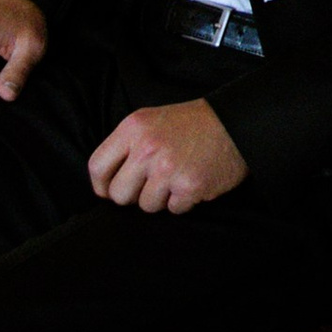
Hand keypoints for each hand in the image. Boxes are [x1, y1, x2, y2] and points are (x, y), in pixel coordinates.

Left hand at [90, 98, 248, 215]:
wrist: (235, 124)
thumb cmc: (191, 124)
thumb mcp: (150, 121)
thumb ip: (126, 146)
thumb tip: (106, 186)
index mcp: (133, 128)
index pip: (97, 167)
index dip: (102, 186)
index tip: (110, 191)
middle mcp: (147, 148)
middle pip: (119, 194)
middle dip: (133, 195)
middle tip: (151, 184)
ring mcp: (168, 169)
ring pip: (146, 206)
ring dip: (161, 198)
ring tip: (176, 178)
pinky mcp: (189, 186)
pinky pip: (173, 210)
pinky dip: (183, 201)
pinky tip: (192, 182)